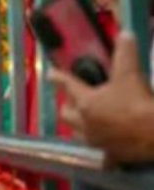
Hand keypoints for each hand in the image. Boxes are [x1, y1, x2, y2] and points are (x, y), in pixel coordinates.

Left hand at [49, 33, 153, 163]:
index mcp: (86, 102)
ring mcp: (95, 141)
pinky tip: (109, 146)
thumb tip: (124, 34)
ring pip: (78, 132)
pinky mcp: (109, 156)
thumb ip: (125, 53)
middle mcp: (85, 123)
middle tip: (77, 99)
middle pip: (66, 113)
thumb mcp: (131, 74)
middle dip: (69, 105)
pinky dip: (102, 149)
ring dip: (81, 125)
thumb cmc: (138, 103)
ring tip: (90, 119)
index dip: (58, 77)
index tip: (51, 74)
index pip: (67, 85)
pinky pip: (100, 153)